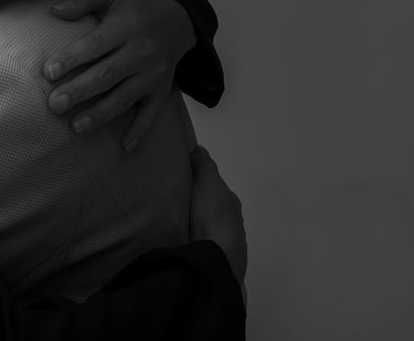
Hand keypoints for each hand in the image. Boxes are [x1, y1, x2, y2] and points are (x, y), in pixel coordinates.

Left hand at [43, 0, 196, 151]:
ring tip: (76, 126)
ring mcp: (153, 74)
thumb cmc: (135, 8)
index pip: (96, 44)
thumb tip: (55, 11)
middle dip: (80, 91)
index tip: (49, 71)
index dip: (72, 58)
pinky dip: (139, 131)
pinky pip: (151, 114)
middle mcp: (141, 52)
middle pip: (107, 75)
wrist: (179, 19)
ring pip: (125, 97)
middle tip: (54, 105)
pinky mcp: (161, 91)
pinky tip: (124, 147)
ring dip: (101, 113)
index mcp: (126, 26)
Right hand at [189, 146, 246, 287]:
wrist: (217, 259)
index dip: (202, 187)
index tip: (185, 187)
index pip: (217, 191)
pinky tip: (187, 248)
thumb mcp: (208, 183)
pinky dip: (199, 246)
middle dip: (201, 211)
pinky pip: (207, 249)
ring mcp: (229, 246)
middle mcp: (235, 223)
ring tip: (179, 231)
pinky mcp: (220, 264)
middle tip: (178, 209)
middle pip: (215, 213)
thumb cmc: (213, 216)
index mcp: (232, 203)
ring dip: (200, 231)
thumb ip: (204, 165)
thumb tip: (200, 148)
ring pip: (212, 233)